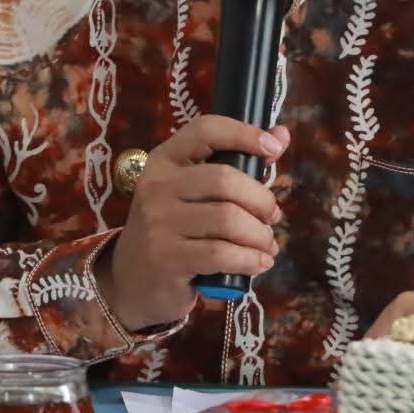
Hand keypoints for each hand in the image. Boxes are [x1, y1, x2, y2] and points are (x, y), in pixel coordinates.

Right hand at [101, 115, 289, 330]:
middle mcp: (157, 185)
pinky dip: (250, 259)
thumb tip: (282, 134)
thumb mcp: (194, 192)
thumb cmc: (174, 230)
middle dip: (262, 200)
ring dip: (260, 235)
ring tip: (267, 245)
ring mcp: (158, 222)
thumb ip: (237, 164)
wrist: (131, 282)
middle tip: (272, 217)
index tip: (273, 149)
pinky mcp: (166, 258)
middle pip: (225, 180)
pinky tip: (259, 263)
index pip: (206, 130)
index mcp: (165, 160)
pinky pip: (221, 254)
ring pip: (228, 219)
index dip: (244, 134)